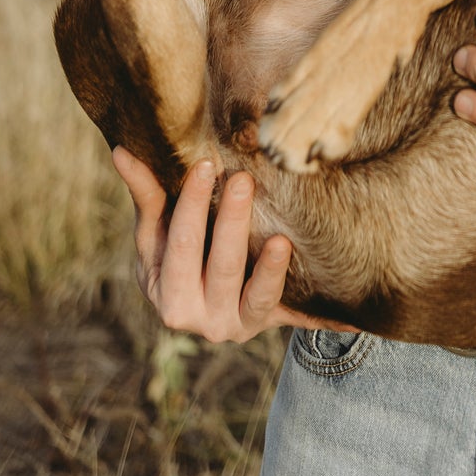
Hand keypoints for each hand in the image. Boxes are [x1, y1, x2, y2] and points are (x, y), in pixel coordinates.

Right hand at [112, 149, 329, 341]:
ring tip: (282, 241)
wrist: (200, 302)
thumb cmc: (176, 254)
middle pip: (220, 269)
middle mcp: (202, 318)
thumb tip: (121, 149)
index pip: (180, 246)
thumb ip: (146, 194)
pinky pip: (300, 322)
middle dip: (231, 225)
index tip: (205, 166)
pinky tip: (354, 319)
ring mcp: (240, 326)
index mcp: (168, 293)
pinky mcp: (274, 324)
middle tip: (244, 180)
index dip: (191, 207)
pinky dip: (325, 321)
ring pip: (258, 297)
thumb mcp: (157, 233)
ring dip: (271, 273)